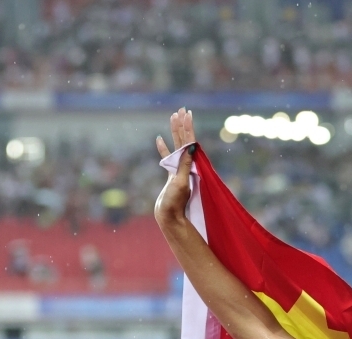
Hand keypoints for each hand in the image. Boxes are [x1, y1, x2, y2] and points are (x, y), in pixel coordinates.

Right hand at [154, 107, 196, 225]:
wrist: (169, 217)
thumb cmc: (175, 202)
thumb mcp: (181, 182)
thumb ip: (186, 165)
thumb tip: (192, 146)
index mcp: (189, 165)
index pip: (189, 142)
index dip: (188, 127)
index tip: (186, 113)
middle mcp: (186, 165)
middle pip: (185, 140)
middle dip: (183, 124)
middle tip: (182, 109)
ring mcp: (178, 169)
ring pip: (177, 145)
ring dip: (175, 132)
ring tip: (173, 117)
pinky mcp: (172, 175)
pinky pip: (168, 157)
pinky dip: (164, 148)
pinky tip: (159, 139)